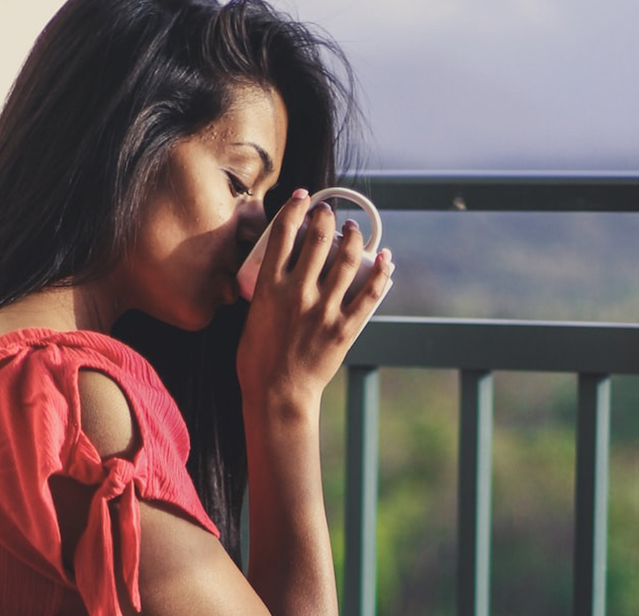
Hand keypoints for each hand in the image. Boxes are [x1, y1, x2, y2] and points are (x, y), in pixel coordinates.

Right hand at [236, 189, 393, 412]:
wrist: (277, 394)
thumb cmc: (258, 361)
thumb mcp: (252, 316)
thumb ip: (266, 292)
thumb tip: (278, 273)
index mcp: (269, 287)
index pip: (283, 233)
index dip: (295, 208)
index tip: (302, 198)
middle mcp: (298, 293)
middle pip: (317, 239)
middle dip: (326, 217)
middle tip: (329, 213)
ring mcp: (323, 310)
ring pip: (346, 260)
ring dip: (354, 238)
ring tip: (354, 230)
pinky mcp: (344, 329)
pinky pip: (368, 294)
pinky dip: (381, 273)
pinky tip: (386, 259)